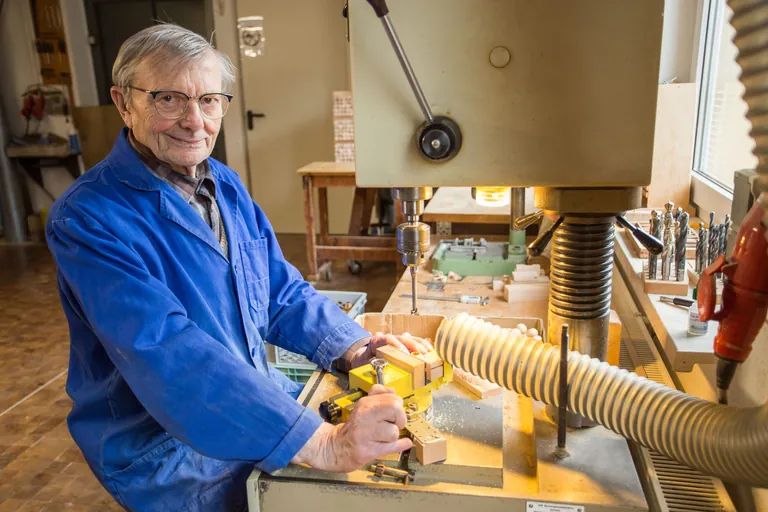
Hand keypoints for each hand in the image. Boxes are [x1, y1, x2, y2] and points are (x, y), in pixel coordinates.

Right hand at [291, 385, 412, 471]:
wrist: (335, 447)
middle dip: (400, 419)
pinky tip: (404, 444)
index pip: (393, 397)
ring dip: (393, 436)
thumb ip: (378, 396)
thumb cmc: (354, 427)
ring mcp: (365, 434)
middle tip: (394, 425)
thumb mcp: (363, 406)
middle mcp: (364, 416)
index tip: (392, 415)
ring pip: (394, 431)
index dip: (398, 406)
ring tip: (384, 437)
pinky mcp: (367, 451)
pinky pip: (391, 447)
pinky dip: (400, 446)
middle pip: (396, 409)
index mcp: (365, 403)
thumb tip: (393, 391)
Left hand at [348, 332, 432, 369]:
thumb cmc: (363, 362)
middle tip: (420, 354)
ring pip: (409, 338)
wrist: (362, 358)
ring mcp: (396, 340)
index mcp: (377, 341)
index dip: (396, 344)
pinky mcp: (403, 345)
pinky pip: (414, 342)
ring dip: (419, 344)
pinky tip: (430, 349)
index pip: (387, 338)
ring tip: (427, 352)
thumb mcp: (362, 363)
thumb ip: (369, 362)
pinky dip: (422, 344)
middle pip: (401, 338)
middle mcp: (388, 338)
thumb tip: (378, 362)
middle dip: (412, 345)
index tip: (404, 352)